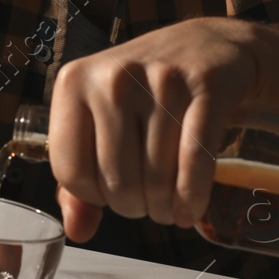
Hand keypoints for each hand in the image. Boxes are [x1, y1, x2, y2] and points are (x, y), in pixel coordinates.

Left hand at [48, 17, 261, 240]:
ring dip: (165, 208)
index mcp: (75, 82)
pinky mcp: (205, 87)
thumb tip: (76, 232)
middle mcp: (114, 77)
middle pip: (116, 181)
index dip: (92, 196)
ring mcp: (161, 79)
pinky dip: (193, 199)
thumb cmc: (144, 92)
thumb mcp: (100, 121)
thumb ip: (78, 180)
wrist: (207, 47)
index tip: (110, 193)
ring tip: (169, 206)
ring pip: (157, 178)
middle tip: (147, 203)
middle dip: (134, 207)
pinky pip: (195, 164)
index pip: (71, 171)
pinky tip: (190, 209)